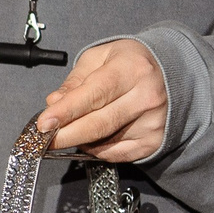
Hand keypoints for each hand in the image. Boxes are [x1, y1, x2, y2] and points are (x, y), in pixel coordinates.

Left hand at [37, 39, 167, 162]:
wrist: (170, 73)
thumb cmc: (129, 63)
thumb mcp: (99, 58)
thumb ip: (74, 81)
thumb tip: (54, 104)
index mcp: (132, 69)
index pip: (94, 94)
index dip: (66, 111)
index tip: (44, 123)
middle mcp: (147, 97)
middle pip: (99, 124)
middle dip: (66, 135)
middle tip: (44, 139)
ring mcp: (153, 123)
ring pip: (104, 142)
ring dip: (80, 140)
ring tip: (70, 129)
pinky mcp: (153, 142)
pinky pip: (115, 154)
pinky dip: (96, 150)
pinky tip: (92, 137)